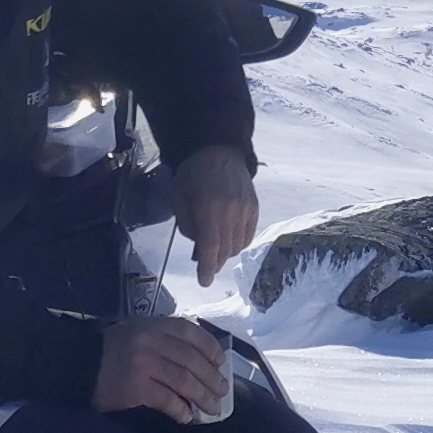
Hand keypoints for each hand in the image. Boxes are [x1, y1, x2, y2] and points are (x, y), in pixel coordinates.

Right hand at [94, 317, 231, 424]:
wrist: (77, 365)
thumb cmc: (110, 351)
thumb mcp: (136, 332)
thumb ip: (162, 339)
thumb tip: (199, 361)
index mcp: (152, 325)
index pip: (190, 332)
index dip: (210, 347)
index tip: (221, 362)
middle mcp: (150, 341)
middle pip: (192, 360)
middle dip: (211, 378)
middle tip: (222, 392)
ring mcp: (143, 363)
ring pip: (184, 380)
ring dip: (202, 396)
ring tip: (212, 408)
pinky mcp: (136, 387)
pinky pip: (167, 400)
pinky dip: (180, 410)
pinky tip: (187, 417)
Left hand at [172, 145, 259, 288]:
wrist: (219, 151)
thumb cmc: (193, 174)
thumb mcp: (178, 196)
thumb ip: (186, 223)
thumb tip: (198, 246)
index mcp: (209, 208)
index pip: (211, 246)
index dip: (208, 267)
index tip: (204, 281)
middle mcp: (231, 211)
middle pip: (226, 250)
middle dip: (215, 262)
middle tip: (206, 266)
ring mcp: (246, 210)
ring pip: (238, 246)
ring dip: (226, 254)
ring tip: (216, 251)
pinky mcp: (255, 208)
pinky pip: (248, 236)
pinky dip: (238, 244)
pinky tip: (229, 240)